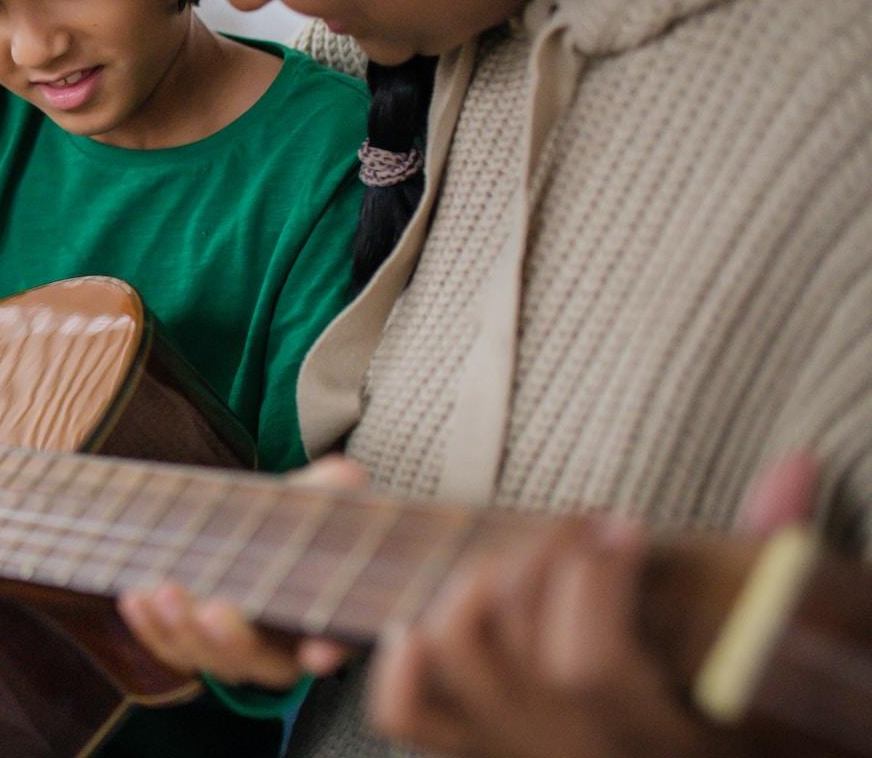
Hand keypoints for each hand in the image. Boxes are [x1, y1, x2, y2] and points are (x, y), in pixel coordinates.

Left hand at [117, 454, 369, 687]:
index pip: (336, 640)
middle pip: (259, 660)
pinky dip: (151, 627)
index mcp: (327, 617)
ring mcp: (232, 651)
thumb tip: (345, 474)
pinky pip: (171, 645)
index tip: (317, 653)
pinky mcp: (192, 642)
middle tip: (214, 612)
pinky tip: (135, 598)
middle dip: (232, 640)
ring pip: (209, 658)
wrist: (249, 531)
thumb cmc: (293, 518)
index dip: (329, 647)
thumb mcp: (317, 499)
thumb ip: (332, 489)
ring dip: (182, 631)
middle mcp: (282, 648)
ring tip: (164, 593)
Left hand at [366, 451, 818, 757]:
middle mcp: (569, 748)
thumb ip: (765, 563)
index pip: (589, 662)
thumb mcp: (750, 654)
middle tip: (574, 530)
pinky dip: (402, 661)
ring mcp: (510, 749)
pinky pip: (407, 712)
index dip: (596, 581)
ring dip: (472, 584)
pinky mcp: (468, 749)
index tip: (623, 528)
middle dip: (537, 559)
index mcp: (646, 731)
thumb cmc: (715, 713)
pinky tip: (425, 618)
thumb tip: (795, 467)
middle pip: (510, 642)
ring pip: (454, 653)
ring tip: (516, 559)